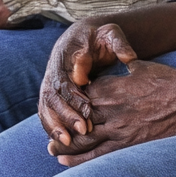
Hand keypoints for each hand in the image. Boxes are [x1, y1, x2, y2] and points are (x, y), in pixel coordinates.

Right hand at [38, 22, 137, 147]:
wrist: (84, 35)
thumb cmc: (99, 36)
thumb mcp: (111, 33)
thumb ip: (119, 43)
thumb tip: (129, 58)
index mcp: (66, 56)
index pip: (65, 80)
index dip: (73, 98)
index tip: (87, 112)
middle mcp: (54, 70)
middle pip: (52, 96)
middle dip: (65, 116)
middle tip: (81, 132)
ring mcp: (50, 82)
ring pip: (46, 106)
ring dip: (54, 125)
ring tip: (67, 143)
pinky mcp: (52, 93)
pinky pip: (46, 112)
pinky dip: (51, 126)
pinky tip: (61, 141)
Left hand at [45, 60, 175, 166]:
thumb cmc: (167, 81)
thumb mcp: (140, 67)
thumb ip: (123, 67)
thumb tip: (118, 62)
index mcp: (110, 89)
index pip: (78, 97)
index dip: (68, 102)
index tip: (61, 105)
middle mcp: (110, 109)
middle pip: (75, 119)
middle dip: (61, 125)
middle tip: (49, 131)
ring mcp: (118, 129)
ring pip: (82, 140)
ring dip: (65, 145)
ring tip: (52, 149)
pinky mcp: (127, 144)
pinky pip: (98, 155)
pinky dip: (80, 159)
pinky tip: (66, 162)